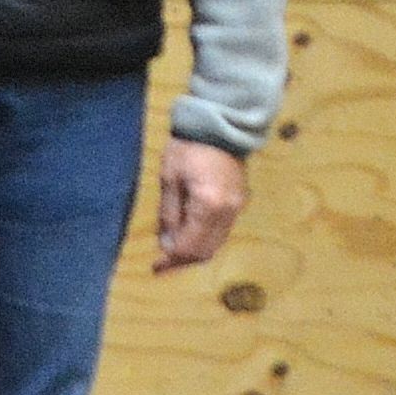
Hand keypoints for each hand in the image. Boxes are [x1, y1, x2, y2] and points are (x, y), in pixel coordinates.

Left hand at [154, 137, 247, 271]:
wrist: (219, 126)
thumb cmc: (188, 148)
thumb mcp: (170, 179)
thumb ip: (169, 214)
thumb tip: (167, 245)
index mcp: (209, 204)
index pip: (191, 245)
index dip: (172, 260)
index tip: (156, 268)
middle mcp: (228, 211)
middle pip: (207, 250)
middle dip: (183, 261)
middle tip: (162, 265)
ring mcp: (237, 208)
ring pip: (216, 243)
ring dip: (194, 252)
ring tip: (172, 254)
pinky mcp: (239, 203)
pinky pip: (222, 231)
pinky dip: (205, 239)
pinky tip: (188, 237)